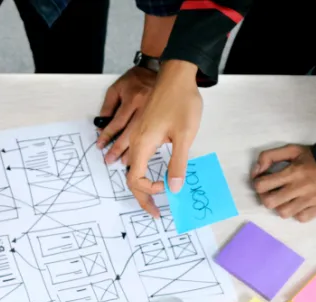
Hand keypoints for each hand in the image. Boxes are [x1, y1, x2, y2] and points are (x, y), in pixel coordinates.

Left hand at [97, 66, 156, 163]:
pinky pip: (157, 136)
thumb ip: (108, 106)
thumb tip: (101, 126)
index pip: (117, 122)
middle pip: (130, 133)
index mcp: (133, 98)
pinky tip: (143, 154)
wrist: (163, 71)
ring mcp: (158, 113)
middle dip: (119, 149)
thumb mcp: (117, 88)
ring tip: (124, 162)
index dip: (107, 136)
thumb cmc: (136, 80)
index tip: (100, 146)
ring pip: (144, 136)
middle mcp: (146, 107)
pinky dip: (149, 146)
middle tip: (110, 160)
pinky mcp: (166, 118)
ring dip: (133, 152)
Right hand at [127, 60, 202, 216]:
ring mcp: (138, 135)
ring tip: (151, 196)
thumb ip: (178, 163)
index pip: (135, 179)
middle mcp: (136, 142)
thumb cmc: (181, 102)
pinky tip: (152, 174)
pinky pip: (136, 156)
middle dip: (141, 197)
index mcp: (143, 144)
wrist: (177, 75)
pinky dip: (141, 171)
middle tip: (154, 211)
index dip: (148, 191)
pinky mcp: (143, 130)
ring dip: (140, 185)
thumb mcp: (185, 135)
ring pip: (131, 167)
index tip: (166, 189)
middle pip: (130, 177)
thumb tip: (173, 188)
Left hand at [252, 144, 315, 221]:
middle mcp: (299, 188)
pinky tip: (299, 204)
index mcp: (291, 172)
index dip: (257, 183)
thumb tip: (257, 169)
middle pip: (269, 202)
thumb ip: (270, 156)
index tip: (262, 180)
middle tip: (271, 192)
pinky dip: (297, 213)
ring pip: (283, 213)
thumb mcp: (293, 150)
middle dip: (266, 197)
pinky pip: (301, 218)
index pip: (261, 185)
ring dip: (281, 206)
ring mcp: (309, 200)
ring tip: (285, 199)